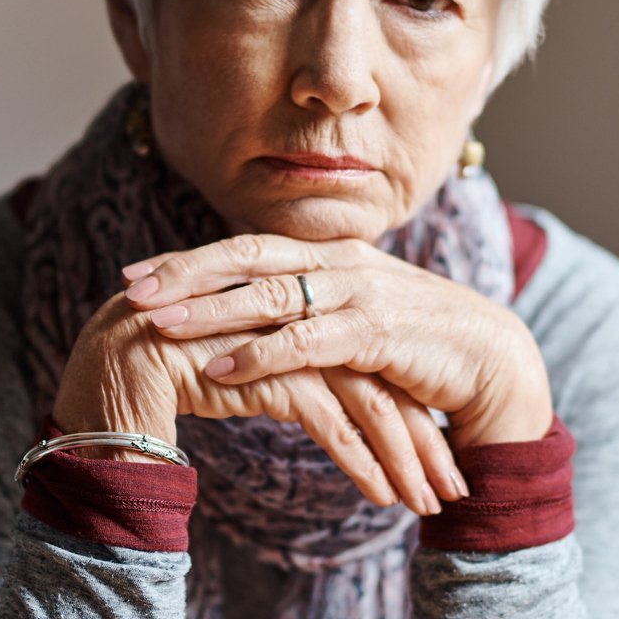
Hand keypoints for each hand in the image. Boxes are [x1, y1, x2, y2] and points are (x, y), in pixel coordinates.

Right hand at [52, 291, 463, 514]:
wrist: (108, 370)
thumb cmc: (171, 378)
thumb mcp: (245, 376)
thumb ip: (287, 376)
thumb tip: (331, 404)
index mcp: (303, 316)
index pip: (374, 367)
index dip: (409, 413)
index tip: (438, 459)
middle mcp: (303, 321)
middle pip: (383, 381)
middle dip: (422, 441)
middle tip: (453, 488)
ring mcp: (287, 341)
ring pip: (367, 402)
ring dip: (403, 458)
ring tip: (427, 505)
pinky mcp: (267, 370)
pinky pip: (330, 420)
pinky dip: (361, 460)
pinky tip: (383, 496)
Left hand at [117, 233, 553, 449]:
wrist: (489, 363)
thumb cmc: (416, 346)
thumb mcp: (353, 321)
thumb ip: (306, 314)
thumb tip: (245, 323)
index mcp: (330, 254)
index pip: (247, 247)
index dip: (190, 259)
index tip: (135, 272)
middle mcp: (341, 261)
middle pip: (248, 258)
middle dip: (185, 273)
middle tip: (129, 289)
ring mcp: (360, 292)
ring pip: (269, 295)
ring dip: (208, 311)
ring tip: (157, 326)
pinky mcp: (377, 331)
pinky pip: (306, 341)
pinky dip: (258, 355)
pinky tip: (218, 371)